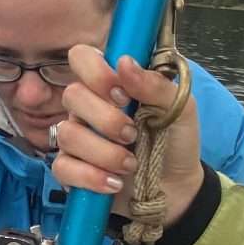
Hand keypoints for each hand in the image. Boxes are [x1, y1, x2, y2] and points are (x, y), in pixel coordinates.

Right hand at [53, 45, 203, 226]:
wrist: (177, 187)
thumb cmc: (175, 141)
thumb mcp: (180, 109)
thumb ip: (155, 85)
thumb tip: (124, 62)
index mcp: (110, 84)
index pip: (82, 57)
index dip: (96, 72)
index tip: (123, 94)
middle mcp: (87, 107)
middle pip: (72, 95)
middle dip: (106, 119)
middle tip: (132, 134)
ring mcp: (76, 138)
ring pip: (68, 134)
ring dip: (104, 152)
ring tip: (130, 165)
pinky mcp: (71, 170)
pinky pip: (63, 167)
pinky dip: (91, 176)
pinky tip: (114, 183)